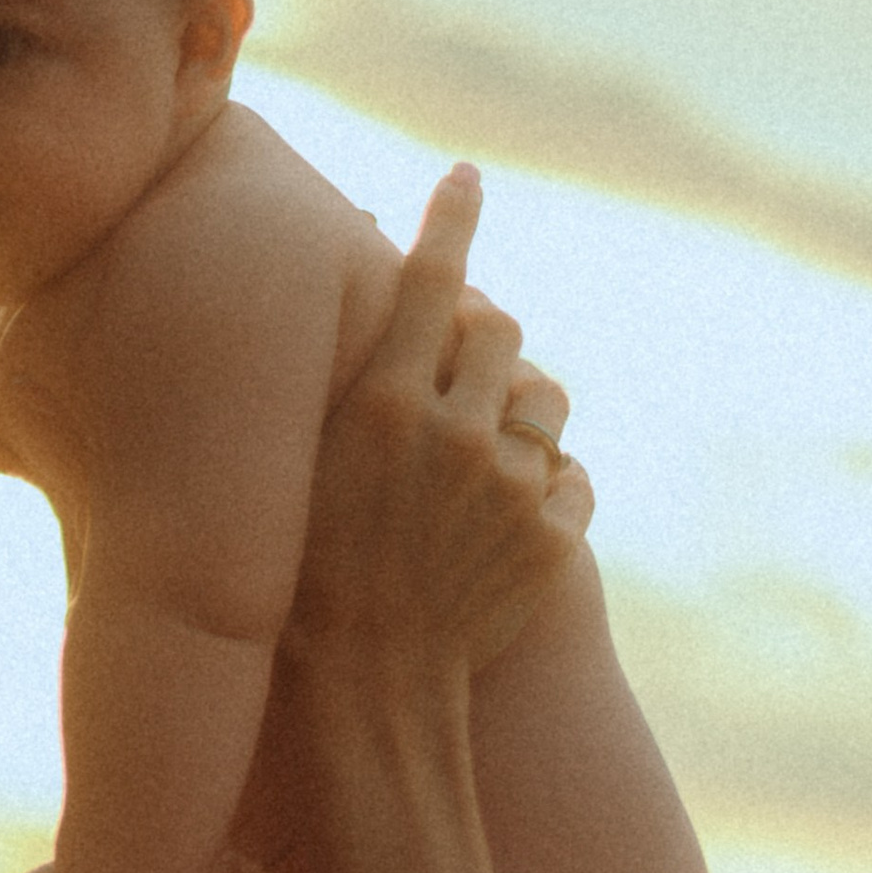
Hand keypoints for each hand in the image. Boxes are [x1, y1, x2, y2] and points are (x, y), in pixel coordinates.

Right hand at [285, 169, 590, 686]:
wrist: (365, 694)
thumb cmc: (304, 585)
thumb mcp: (300, 474)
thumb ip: (342, 394)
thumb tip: (365, 321)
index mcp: (383, 407)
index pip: (431, 278)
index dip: (451, 219)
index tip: (465, 178)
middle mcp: (454, 433)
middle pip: (499, 333)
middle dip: (484, 340)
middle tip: (458, 369)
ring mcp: (510, 486)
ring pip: (547, 402)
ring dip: (523, 414)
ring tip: (484, 457)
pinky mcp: (553, 537)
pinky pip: (571, 480)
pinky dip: (545, 491)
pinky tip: (503, 522)